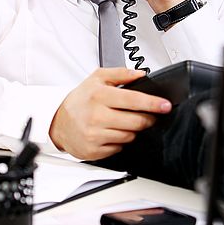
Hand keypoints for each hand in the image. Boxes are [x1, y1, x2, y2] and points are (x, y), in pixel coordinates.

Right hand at [49, 68, 171, 160]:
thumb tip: (140, 74)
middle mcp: (96, 116)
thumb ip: (121, 73)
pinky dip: (120, 140)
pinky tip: (112, 132)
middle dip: (147, 118)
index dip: (152, 103)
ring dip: (133, 129)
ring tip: (123, 121)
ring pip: (130, 136)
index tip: (165, 105)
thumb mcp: (97, 78)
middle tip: (148, 115)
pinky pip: (120, 147)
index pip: (133, 100)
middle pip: (136, 121)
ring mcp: (94, 135)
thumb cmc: (80, 100)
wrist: (58, 122)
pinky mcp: (94, 151)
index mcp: (99, 96)